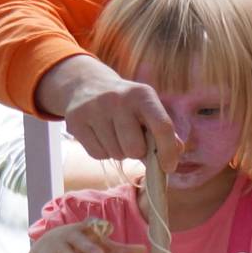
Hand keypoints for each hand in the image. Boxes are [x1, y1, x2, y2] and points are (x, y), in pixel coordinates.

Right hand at [29, 220, 113, 252]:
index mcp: (87, 230)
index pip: (95, 227)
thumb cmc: (82, 243)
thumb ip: (120, 250)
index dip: (100, 227)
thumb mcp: (100, 245)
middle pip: (81, 240)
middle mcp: (72, 235)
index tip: (108, 228)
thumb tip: (145, 251)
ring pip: (64, 252)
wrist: (50, 243)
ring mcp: (58, 245)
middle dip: (90, 247)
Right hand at [62, 68, 178, 162]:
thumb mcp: (149, 109)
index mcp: (143, 94)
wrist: (87, 85)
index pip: (162, 127)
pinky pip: (97, 154)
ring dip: (119, 152)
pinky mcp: (75, 121)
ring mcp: (94, 109)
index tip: (169, 167)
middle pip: (135, 148)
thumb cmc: (128, 105)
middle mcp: (118, 99)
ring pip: (115, 154)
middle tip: (133, 141)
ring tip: (116, 135)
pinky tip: (101, 136)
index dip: (168, 151)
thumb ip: (165, 131)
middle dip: (137, 152)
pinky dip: (103, 152)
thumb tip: (175, 153)